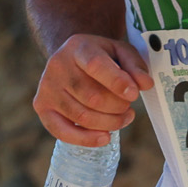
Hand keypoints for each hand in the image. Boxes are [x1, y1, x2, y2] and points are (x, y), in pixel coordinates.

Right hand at [34, 34, 152, 146]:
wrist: (71, 59)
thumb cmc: (100, 57)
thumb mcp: (120, 51)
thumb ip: (135, 66)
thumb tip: (145, 84)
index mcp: (78, 47)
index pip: (95, 65)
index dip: (117, 82)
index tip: (134, 94)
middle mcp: (57, 66)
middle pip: (91, 96)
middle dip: (117, 106)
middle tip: (129, 107)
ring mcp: (47, 87)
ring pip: (81, 116)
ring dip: (109, 123)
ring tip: (123, 118)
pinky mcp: (42, 106)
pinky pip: (62, 131)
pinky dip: (86, 139)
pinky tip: (105, 137)